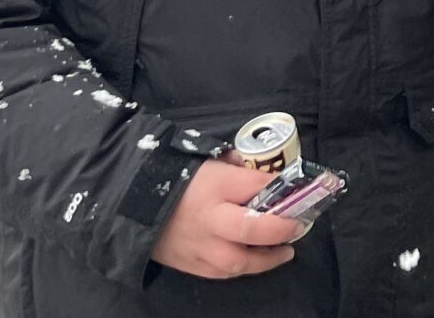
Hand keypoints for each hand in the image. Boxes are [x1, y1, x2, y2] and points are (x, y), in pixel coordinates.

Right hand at [152, 158, 301, 278]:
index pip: (255, 184)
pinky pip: (222, 272)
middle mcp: (207, 218)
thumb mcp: (210, 161)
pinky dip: (243, 268)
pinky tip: (256, 260)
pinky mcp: (190, 264)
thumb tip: (268, 171)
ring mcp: (198, 245)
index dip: (281, 186)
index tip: (300, 188)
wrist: (134, 204)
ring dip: (266, 258)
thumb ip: (238, 167)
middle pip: (249, 227)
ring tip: (285, 250)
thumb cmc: (180, 178)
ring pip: (237, 261)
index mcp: (213, 184)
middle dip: (279, 229)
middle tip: (298, 226)